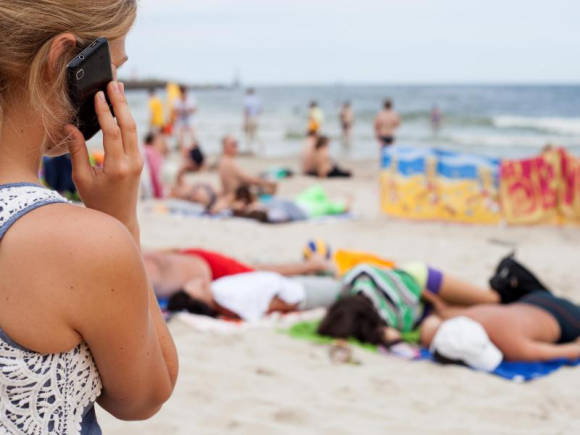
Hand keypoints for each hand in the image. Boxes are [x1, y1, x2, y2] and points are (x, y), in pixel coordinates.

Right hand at [66, 82, 142, 241]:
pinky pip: (133, 136)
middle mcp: (132, 162)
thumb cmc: (97, 200)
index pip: (112, 133)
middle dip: (121, 103)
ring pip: (133, 129)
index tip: (99, 94)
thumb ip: (77, 151)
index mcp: (116, 167)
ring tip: (118, 89)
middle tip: (113, 83)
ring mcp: (139, 161)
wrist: (120, 216)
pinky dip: (127, 120)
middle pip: (128, 126)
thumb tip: (70, 126)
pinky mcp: (139, 160)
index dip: (105, 112)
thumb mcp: (82, 178)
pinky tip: (120, 108)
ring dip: (125, 108)